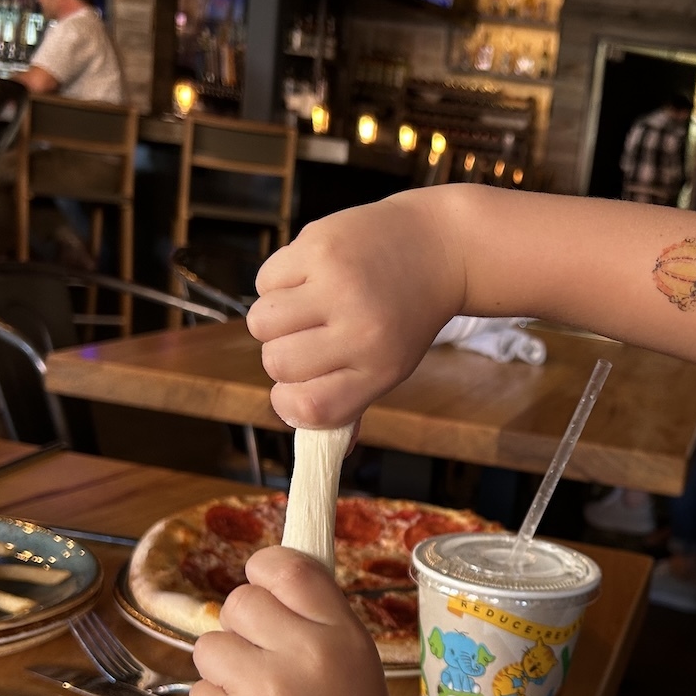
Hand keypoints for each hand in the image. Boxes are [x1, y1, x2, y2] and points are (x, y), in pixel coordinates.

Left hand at [190, 546, 411, 695]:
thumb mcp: (358, 659)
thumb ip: (316, 618)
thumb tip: (265, 576)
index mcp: (341, 633)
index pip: (286, 567)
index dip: (264, 572)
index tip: (264, 591)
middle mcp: (303, 655)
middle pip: (238, 602)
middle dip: (243, 628)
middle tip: (265, 662)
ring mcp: (262, 692)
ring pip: (209, 646)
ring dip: (225, 670)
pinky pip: (199, 693)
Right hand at [250, 189, 466, 427]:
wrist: (435, 246)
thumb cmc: (403, 316)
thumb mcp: (390, 365)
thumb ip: (350, 403)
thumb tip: (325, 449)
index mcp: (379, 367)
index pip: (309, 408)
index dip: (288, 404)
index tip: (294, 389)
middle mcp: (360, 328)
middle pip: (276, 363)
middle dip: (281, 356)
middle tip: (308, 338)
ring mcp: (337, 284)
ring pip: (261, 322)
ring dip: (274, 321)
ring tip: (304, 308)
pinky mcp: (318, 246)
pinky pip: (264, 281)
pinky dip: (276, 284)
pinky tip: (308, 277)